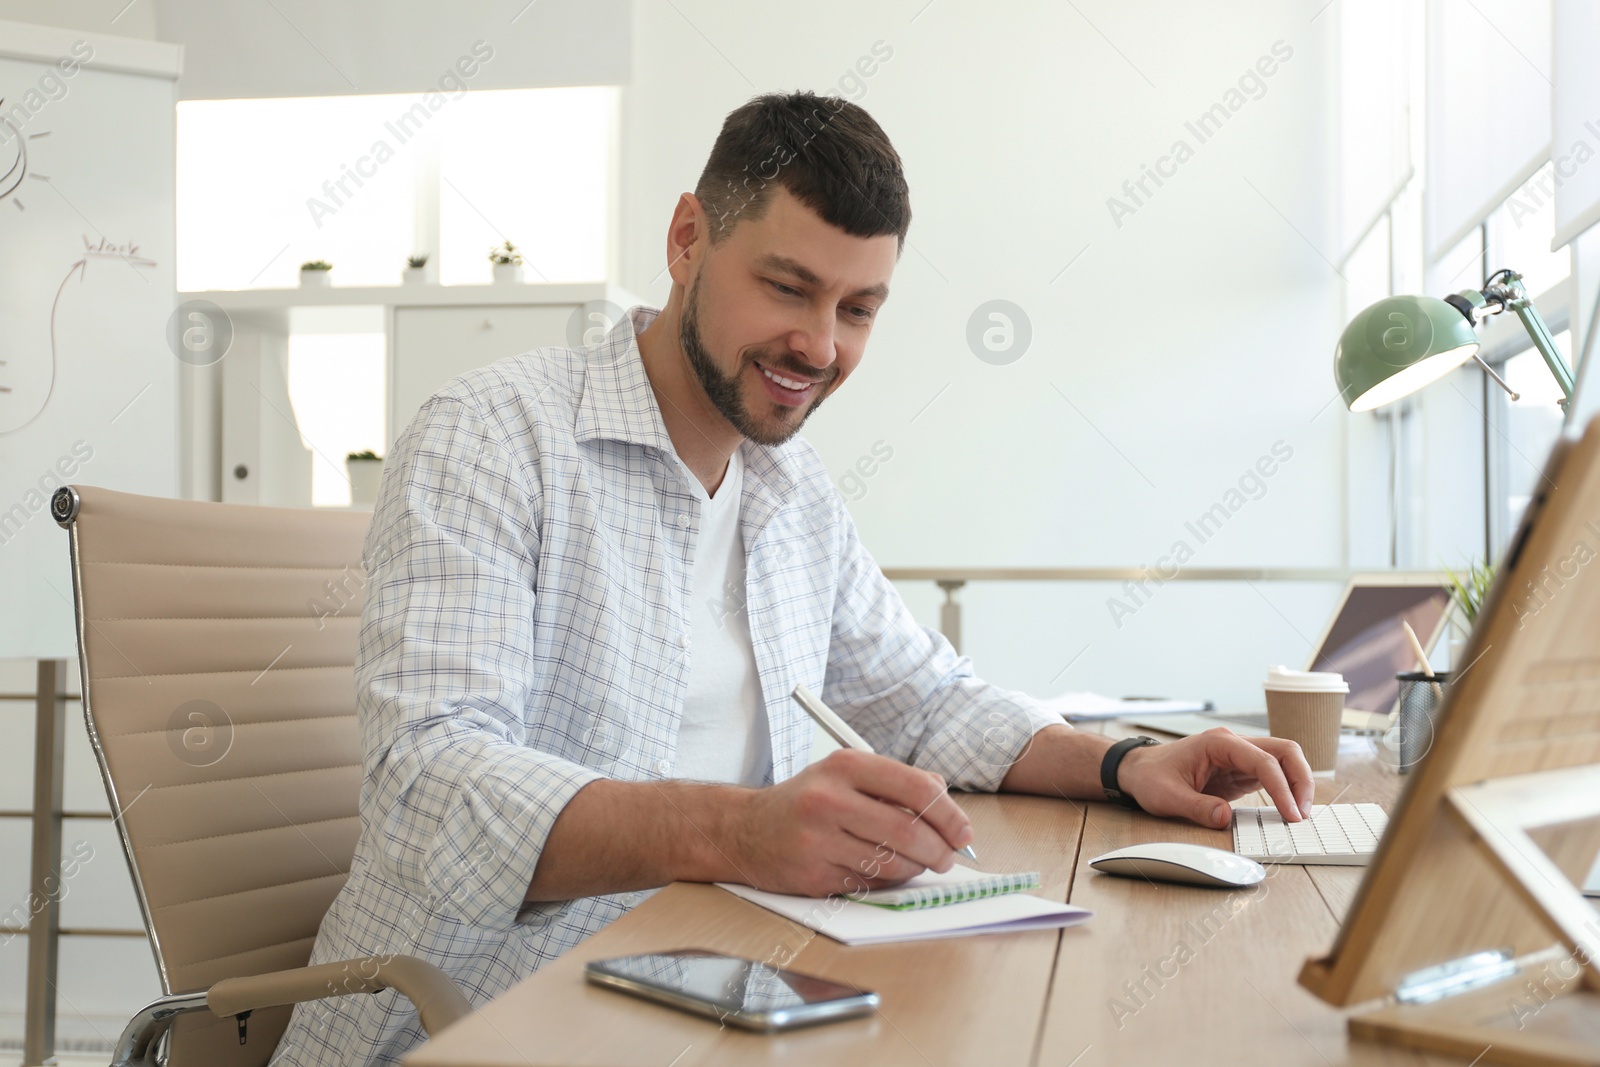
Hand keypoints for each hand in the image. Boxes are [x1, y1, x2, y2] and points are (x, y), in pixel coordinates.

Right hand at [729, 749, 973, 896]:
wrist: (744, 830)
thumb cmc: (806, 801)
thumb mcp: (846, 775)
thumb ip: (896, 783)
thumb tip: (944, 800)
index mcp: (845, 766)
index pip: (916, 788)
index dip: (949, 815)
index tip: (963, 832)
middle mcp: (829, 799)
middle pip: (909, 832)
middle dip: (940, 850)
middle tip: (947, 857)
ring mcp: (818, 839)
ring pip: (892, 863)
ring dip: (914, 868)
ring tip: (914, 862)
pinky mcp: (812, 874)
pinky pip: (869, 884)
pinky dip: (885, 881)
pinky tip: (878, 870)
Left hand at [1114, 728, 1313, 829]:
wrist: (1138, 771)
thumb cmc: (1151, 778)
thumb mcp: (1167, 797)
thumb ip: (1197, 807)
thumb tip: (1225, 818)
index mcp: (1218, 742)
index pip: (1263, 760)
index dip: (1282, 788)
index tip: (1291, 814)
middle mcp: (1234, 744)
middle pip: (1284, 751)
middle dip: (1300, 780)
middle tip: (1303, 814)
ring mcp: (1239, 756)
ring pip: (1283, 761)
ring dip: (1297, 784)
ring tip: (1299, 815)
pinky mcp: (1240, 771)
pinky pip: (1272, 775)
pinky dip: (1285, 790)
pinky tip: (1288, 810)